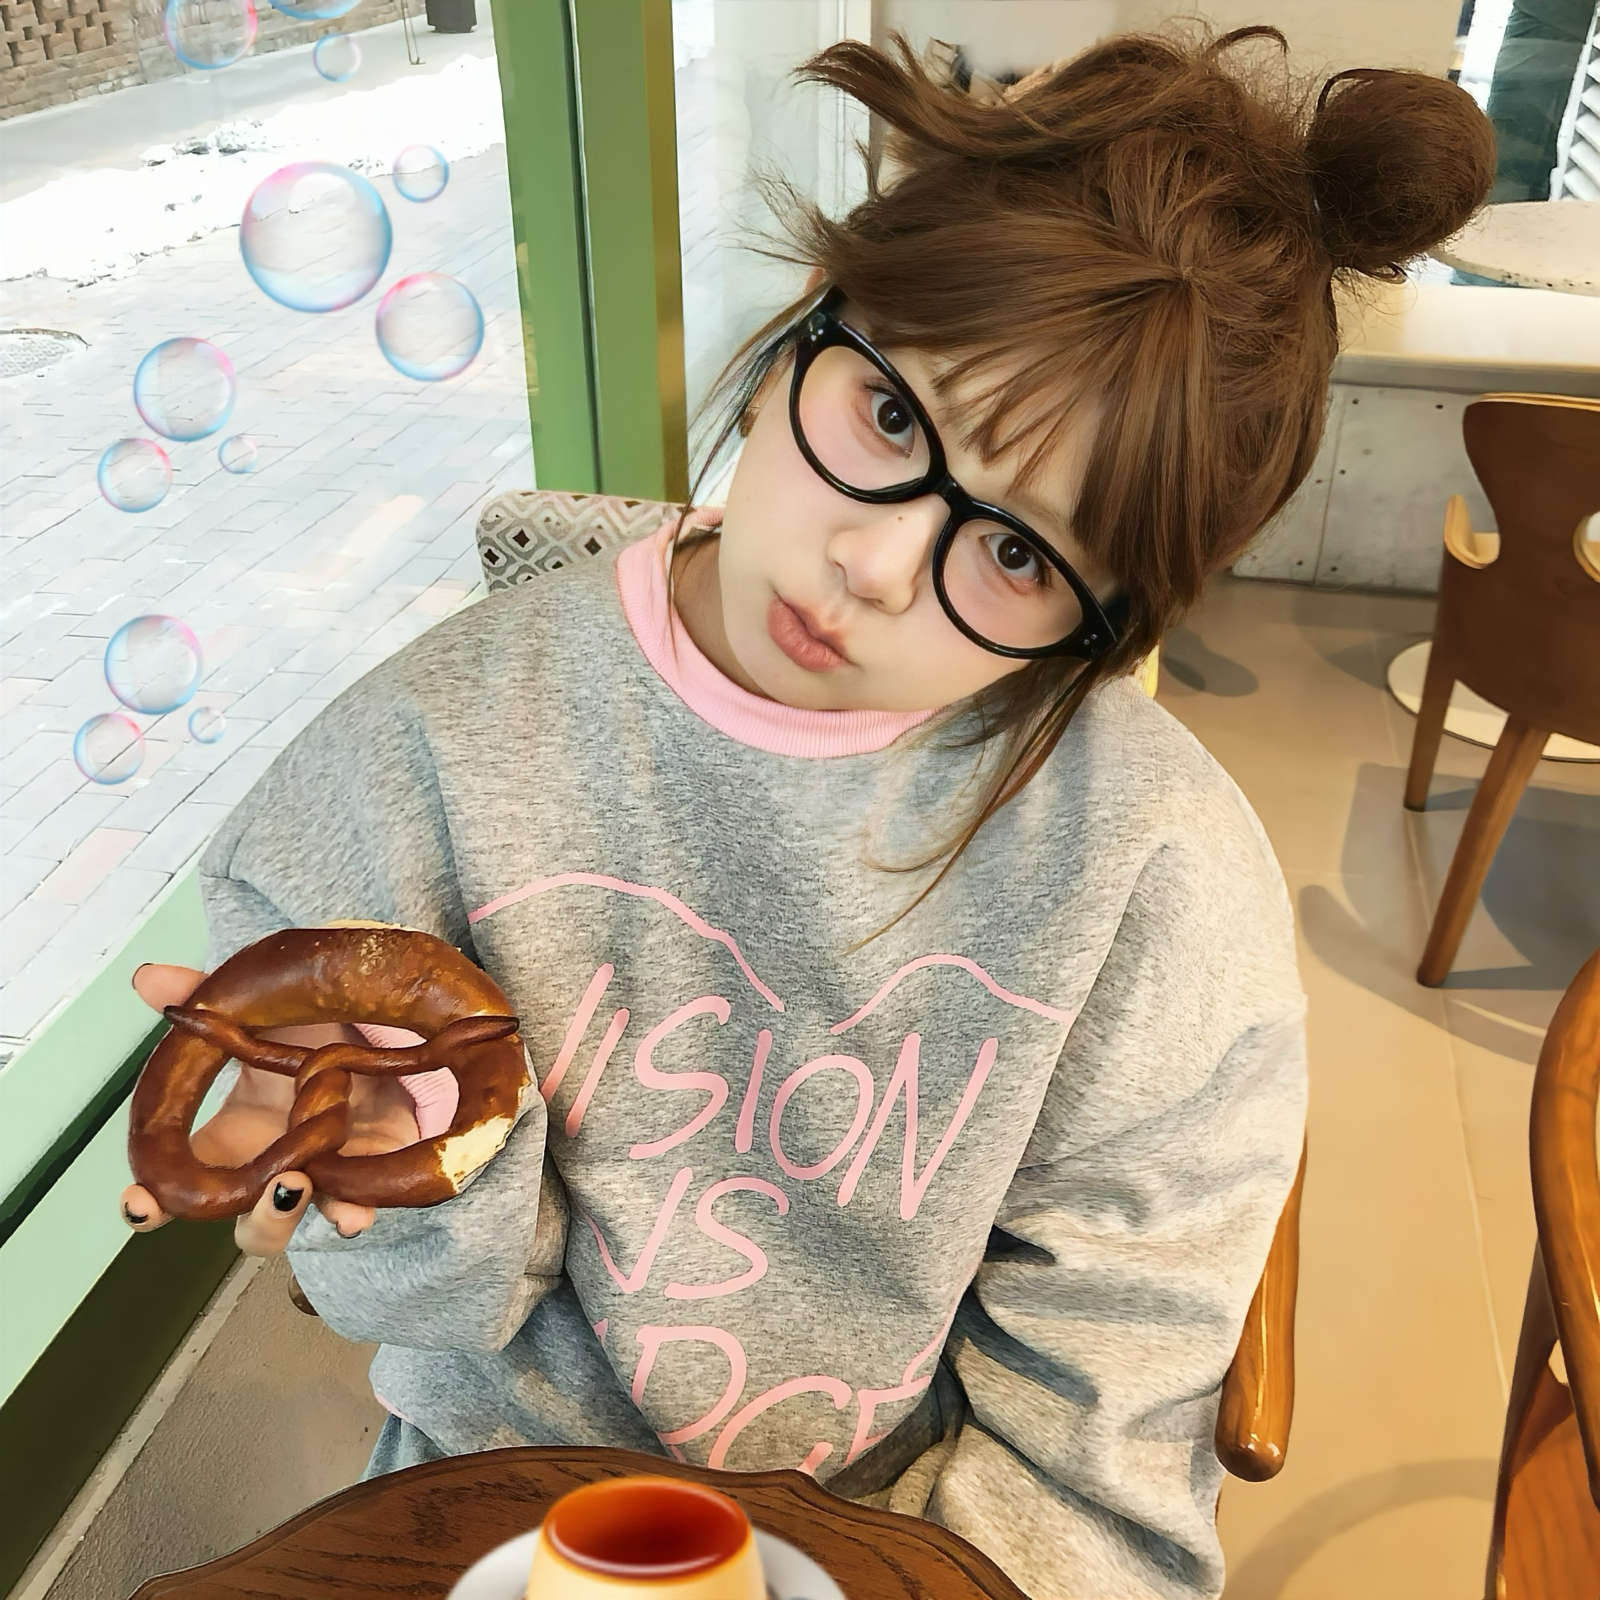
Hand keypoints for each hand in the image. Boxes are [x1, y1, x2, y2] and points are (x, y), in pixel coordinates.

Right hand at [118, 963, 420, 1255]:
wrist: (386, 1020)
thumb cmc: (312, 1025)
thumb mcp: (262, 1004)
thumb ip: (205, 996)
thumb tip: (148, 978)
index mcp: (232, 1137)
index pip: (178, 1186)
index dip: (150, 1203)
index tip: (140, 1200)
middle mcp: (272, 1166)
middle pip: (244, 1222)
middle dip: (247, 1218)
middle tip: (255, 1191)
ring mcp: (321, 1175)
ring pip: (293, 1223)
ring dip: (285, 1216)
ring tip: (293, 1185)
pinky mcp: (371, 1172)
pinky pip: (358, 1208)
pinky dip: (352, 1214)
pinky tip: (354, 1213)